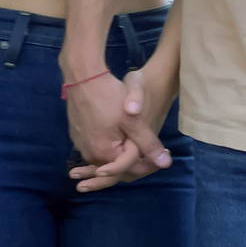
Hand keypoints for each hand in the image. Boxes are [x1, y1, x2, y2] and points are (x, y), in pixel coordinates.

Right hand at [69, 62, 175, 193]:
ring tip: (142, 144)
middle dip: (139, 162)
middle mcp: (90, 155)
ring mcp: (82, 145)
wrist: (83, 76)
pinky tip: (122, 137)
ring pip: (108, 159)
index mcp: (103, 154)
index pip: (131, 170)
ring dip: (124, 155)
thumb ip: (148, 144)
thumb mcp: (133, 121)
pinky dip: (112, 148)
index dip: (151, 164)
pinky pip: (98, 148)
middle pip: (119, 168)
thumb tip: (166, 164)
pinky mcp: (78, 136)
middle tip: (157, 152)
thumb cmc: (108, 96)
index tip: (167, 154)